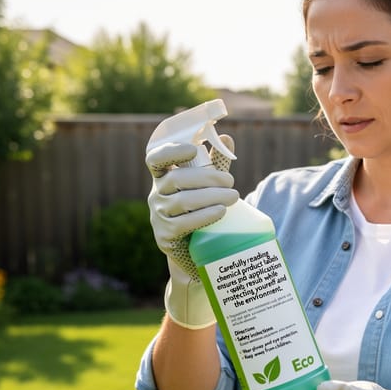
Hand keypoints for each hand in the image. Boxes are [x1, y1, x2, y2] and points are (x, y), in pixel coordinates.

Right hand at [146, 134, 238, 327]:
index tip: (192, 150)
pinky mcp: (165, 236)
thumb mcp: (208, 185)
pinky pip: (183, 223)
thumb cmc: (201, 210)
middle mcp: (156, 195)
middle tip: (231, 182)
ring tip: (234, 197)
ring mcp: (158, 216)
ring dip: (211, 196)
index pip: (156, 159)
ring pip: (182, 201)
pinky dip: (204, 215)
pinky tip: (221, 212)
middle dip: (207, 178)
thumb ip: (215, 163)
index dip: (170, 151)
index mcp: (164, 177)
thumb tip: (226, 138)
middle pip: (177, 179)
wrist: (195, 251)